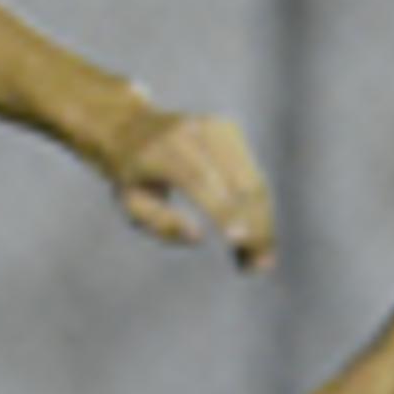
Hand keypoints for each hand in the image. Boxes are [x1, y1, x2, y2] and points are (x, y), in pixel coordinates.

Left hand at [105, 107, 275, 269]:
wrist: (131, 127)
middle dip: (254, 226)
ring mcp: (216, 127)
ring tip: (261, 259)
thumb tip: (198, 236)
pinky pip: (254, 176)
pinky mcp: (230, 130)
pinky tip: (257, 236)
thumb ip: (160, 223)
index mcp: (161, 150)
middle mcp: (193, 133)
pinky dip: (261, 209)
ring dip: (264, 223)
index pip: (199, 180)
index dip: (222, 210)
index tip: (240, 240)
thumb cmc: (131, 175)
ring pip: (254, 182)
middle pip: (237, 182)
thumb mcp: (130, 203)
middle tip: (260, 266)